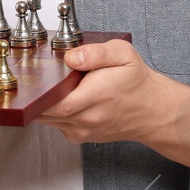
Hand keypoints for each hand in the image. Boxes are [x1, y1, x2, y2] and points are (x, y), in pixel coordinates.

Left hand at [34, 38, 171, 144]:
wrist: (151, 110)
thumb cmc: (136, 82)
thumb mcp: (122, 54)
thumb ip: (95, 52)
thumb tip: (71, 57)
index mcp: (96, 96)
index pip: (54, 102)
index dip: (40, 91)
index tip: (39, 78)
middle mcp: (88, 118)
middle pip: (45, 112)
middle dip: (39, 96)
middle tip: (44, 79)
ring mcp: (82, 130)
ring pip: (47, 120)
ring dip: (45, 104)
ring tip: (57, 87)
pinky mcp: (80, 136)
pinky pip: (56, 124)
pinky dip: (54, 113)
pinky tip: (66, 99)